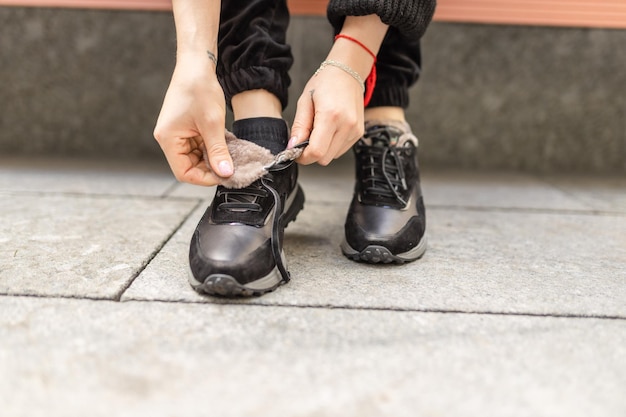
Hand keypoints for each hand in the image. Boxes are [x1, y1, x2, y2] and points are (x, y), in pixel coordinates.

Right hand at [153, 55, 232, 185]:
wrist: (196, 65)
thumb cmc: (199, 89)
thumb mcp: (213, 123)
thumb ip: (218, 151)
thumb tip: (225, 173)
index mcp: (169, 139)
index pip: (184, 173)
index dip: (204, 178)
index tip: (224, 175)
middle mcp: (169, 139)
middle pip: (189, 166)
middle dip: (210, 168)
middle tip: (230, 166)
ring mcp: (177, 133)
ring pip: (196, 157)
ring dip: (212, 158)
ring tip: (229, 154)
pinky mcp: (186, 128)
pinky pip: (198, 146)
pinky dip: (211, 148)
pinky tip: (224, 145)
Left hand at [289, 64, 364, 165]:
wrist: (348, 72)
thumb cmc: (325, 83)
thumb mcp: (305, 101)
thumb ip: (299, 127)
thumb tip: (293, 147)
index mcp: (331, 115)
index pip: (316, 152)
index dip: (303, 157)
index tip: (295, 152)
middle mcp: (347, 125)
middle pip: (324, 158)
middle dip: (311, 153)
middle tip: (305, 139)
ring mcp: (355, 130)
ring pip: (332, 156)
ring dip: (322, 149)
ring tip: (319, 129)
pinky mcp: (359, 133)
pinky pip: (340, 150)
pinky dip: (331, 145)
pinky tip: (329, 130)